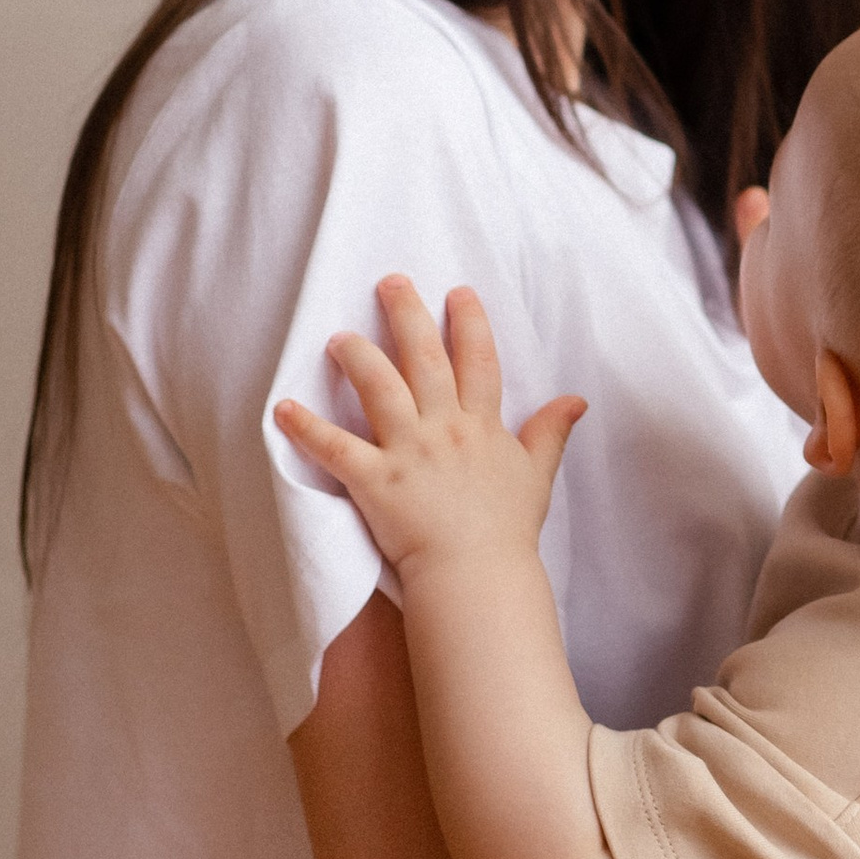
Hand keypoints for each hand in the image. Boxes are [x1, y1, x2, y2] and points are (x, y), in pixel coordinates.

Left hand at [274, 277, 583, 578]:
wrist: (478, 576)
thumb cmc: (506, 531)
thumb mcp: (537, 475)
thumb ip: (551, 432)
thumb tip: (577, 400)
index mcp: (482, 426)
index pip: (478, 362)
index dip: (470, 323)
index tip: (459, 293)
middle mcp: (445, 429)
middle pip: (425, 359)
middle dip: (408, 315)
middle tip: (390, 282)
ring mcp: (409, 452)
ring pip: (380, 388)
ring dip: (357, 356)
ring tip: (338, 338)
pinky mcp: (375, 480)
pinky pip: (334, 447)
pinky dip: (306, 428)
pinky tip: (283, 409)